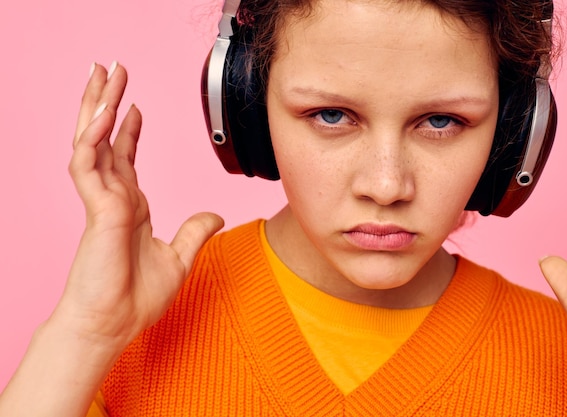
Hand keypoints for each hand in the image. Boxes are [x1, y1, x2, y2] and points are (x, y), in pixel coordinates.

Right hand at [55, 61, 223, 350]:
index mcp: (129, 207)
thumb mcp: (179, 259)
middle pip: (106, 140)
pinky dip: (92, 138)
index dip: (129, 131)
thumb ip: (195, 232)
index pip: (125, 158)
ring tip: (102, 74)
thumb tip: (216, 215)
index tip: (136, 107)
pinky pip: (88, 165)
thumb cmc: (135, 298)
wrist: (114, 324)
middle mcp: (113, 198)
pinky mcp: (98, 210)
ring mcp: (102, 202)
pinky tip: (99, 114)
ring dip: (97, 107)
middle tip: (112, 71)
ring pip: (93, 142)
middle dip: (108, 104)